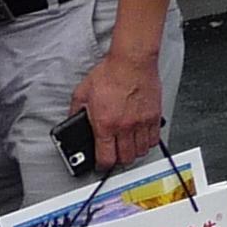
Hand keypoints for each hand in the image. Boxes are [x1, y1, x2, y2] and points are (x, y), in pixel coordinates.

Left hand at [69, 49, 165, 170]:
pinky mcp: (153, 116)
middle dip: (118, 160)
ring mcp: (141, 122)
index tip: (102, 163)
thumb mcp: (82, 92)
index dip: (102, 165)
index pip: (106, 158)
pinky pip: (153, 139)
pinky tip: (141, 137)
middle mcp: (124, 126)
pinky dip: (147, 142)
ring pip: (140, 151)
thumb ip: (76, 110)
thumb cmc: (110, 73)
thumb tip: (72, 121)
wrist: (132, 61)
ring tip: (128, 146)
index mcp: (104, 123)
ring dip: (133, 152)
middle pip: (125, 158)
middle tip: (115, 154)